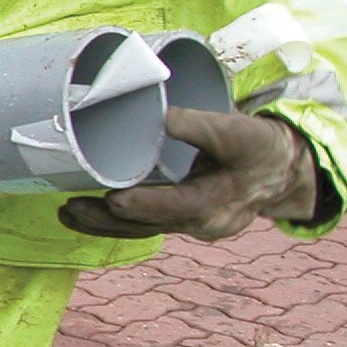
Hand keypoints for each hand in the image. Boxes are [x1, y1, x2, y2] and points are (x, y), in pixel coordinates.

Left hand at [59, 108, 318, 241]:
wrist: (280, 170)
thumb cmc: (260, 148)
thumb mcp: (242, 131)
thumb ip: (203, 125)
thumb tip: (166, 117)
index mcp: (219, 202)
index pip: (177, 206)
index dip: (144, 204)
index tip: (112, 199)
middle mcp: (202, 222)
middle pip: (149, 225)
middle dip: (107, 219)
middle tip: (70, 208)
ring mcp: (189, 224)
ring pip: (142, 229)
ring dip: (102, 223)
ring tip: (66, 213)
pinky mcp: (180, 217)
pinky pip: (144, 224)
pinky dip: (114, 220)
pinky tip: (85, 214)